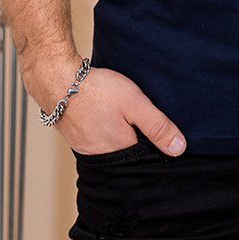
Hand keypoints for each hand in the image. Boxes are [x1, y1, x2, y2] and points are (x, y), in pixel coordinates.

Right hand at [38, 60, 186, 157]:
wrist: (58, 81)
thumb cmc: (97, 91)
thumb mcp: (135, 103)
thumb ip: (157, 126)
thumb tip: (179, 149)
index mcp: (121, 152)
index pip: (146, 158)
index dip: (156, 146)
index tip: (162, 134)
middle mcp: (103, 158)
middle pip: (129, 155)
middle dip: (138, 142)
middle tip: (141, 122)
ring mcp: (87, 150)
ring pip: (113, 148)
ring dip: (121, 136)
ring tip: (124, 119)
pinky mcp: (78, 140)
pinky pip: (98, 141)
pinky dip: (106, 132)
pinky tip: (108, 118)